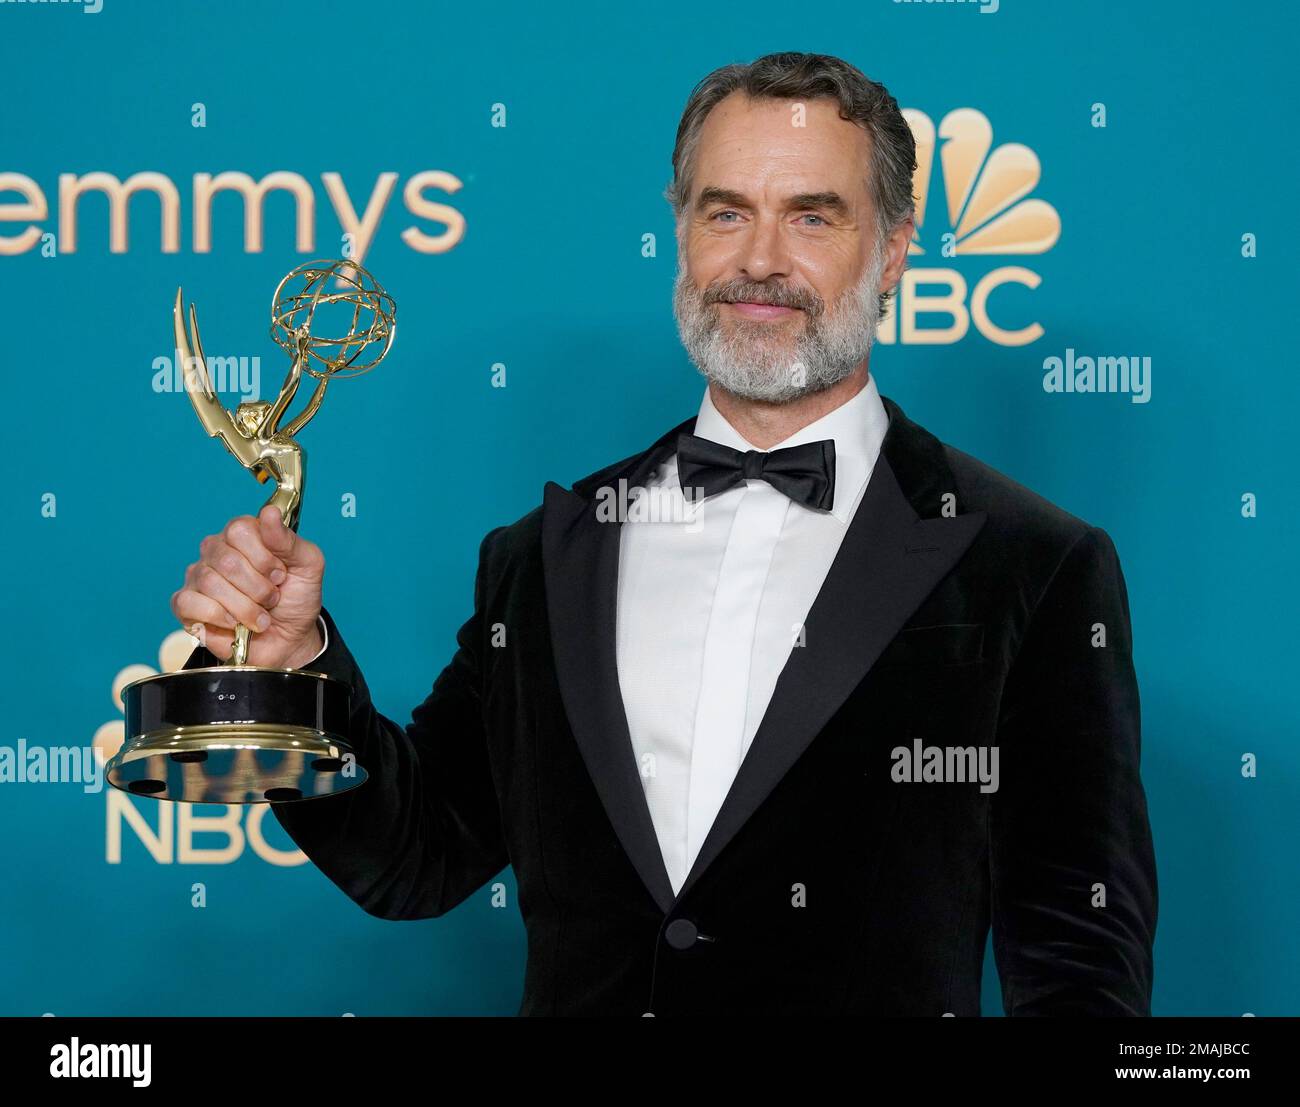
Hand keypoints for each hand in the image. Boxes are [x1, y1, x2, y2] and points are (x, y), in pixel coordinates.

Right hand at [171, 504, 324, 667]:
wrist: (290, 639)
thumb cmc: (297, 598)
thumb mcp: (308, 566)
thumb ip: (289, 540)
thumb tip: (269, 512)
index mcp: (244, 534)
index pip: (239, 530)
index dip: (264, 558)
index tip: (280, 575)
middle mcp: (216, 550)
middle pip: (226, 559)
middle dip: (259, 588)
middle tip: (272, 598)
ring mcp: (199, 575)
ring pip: (210, 582)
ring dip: (244, 607)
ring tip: (260, 615)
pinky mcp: (186, 603)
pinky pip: (188, 602)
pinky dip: (218, 617)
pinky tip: (234, 624)